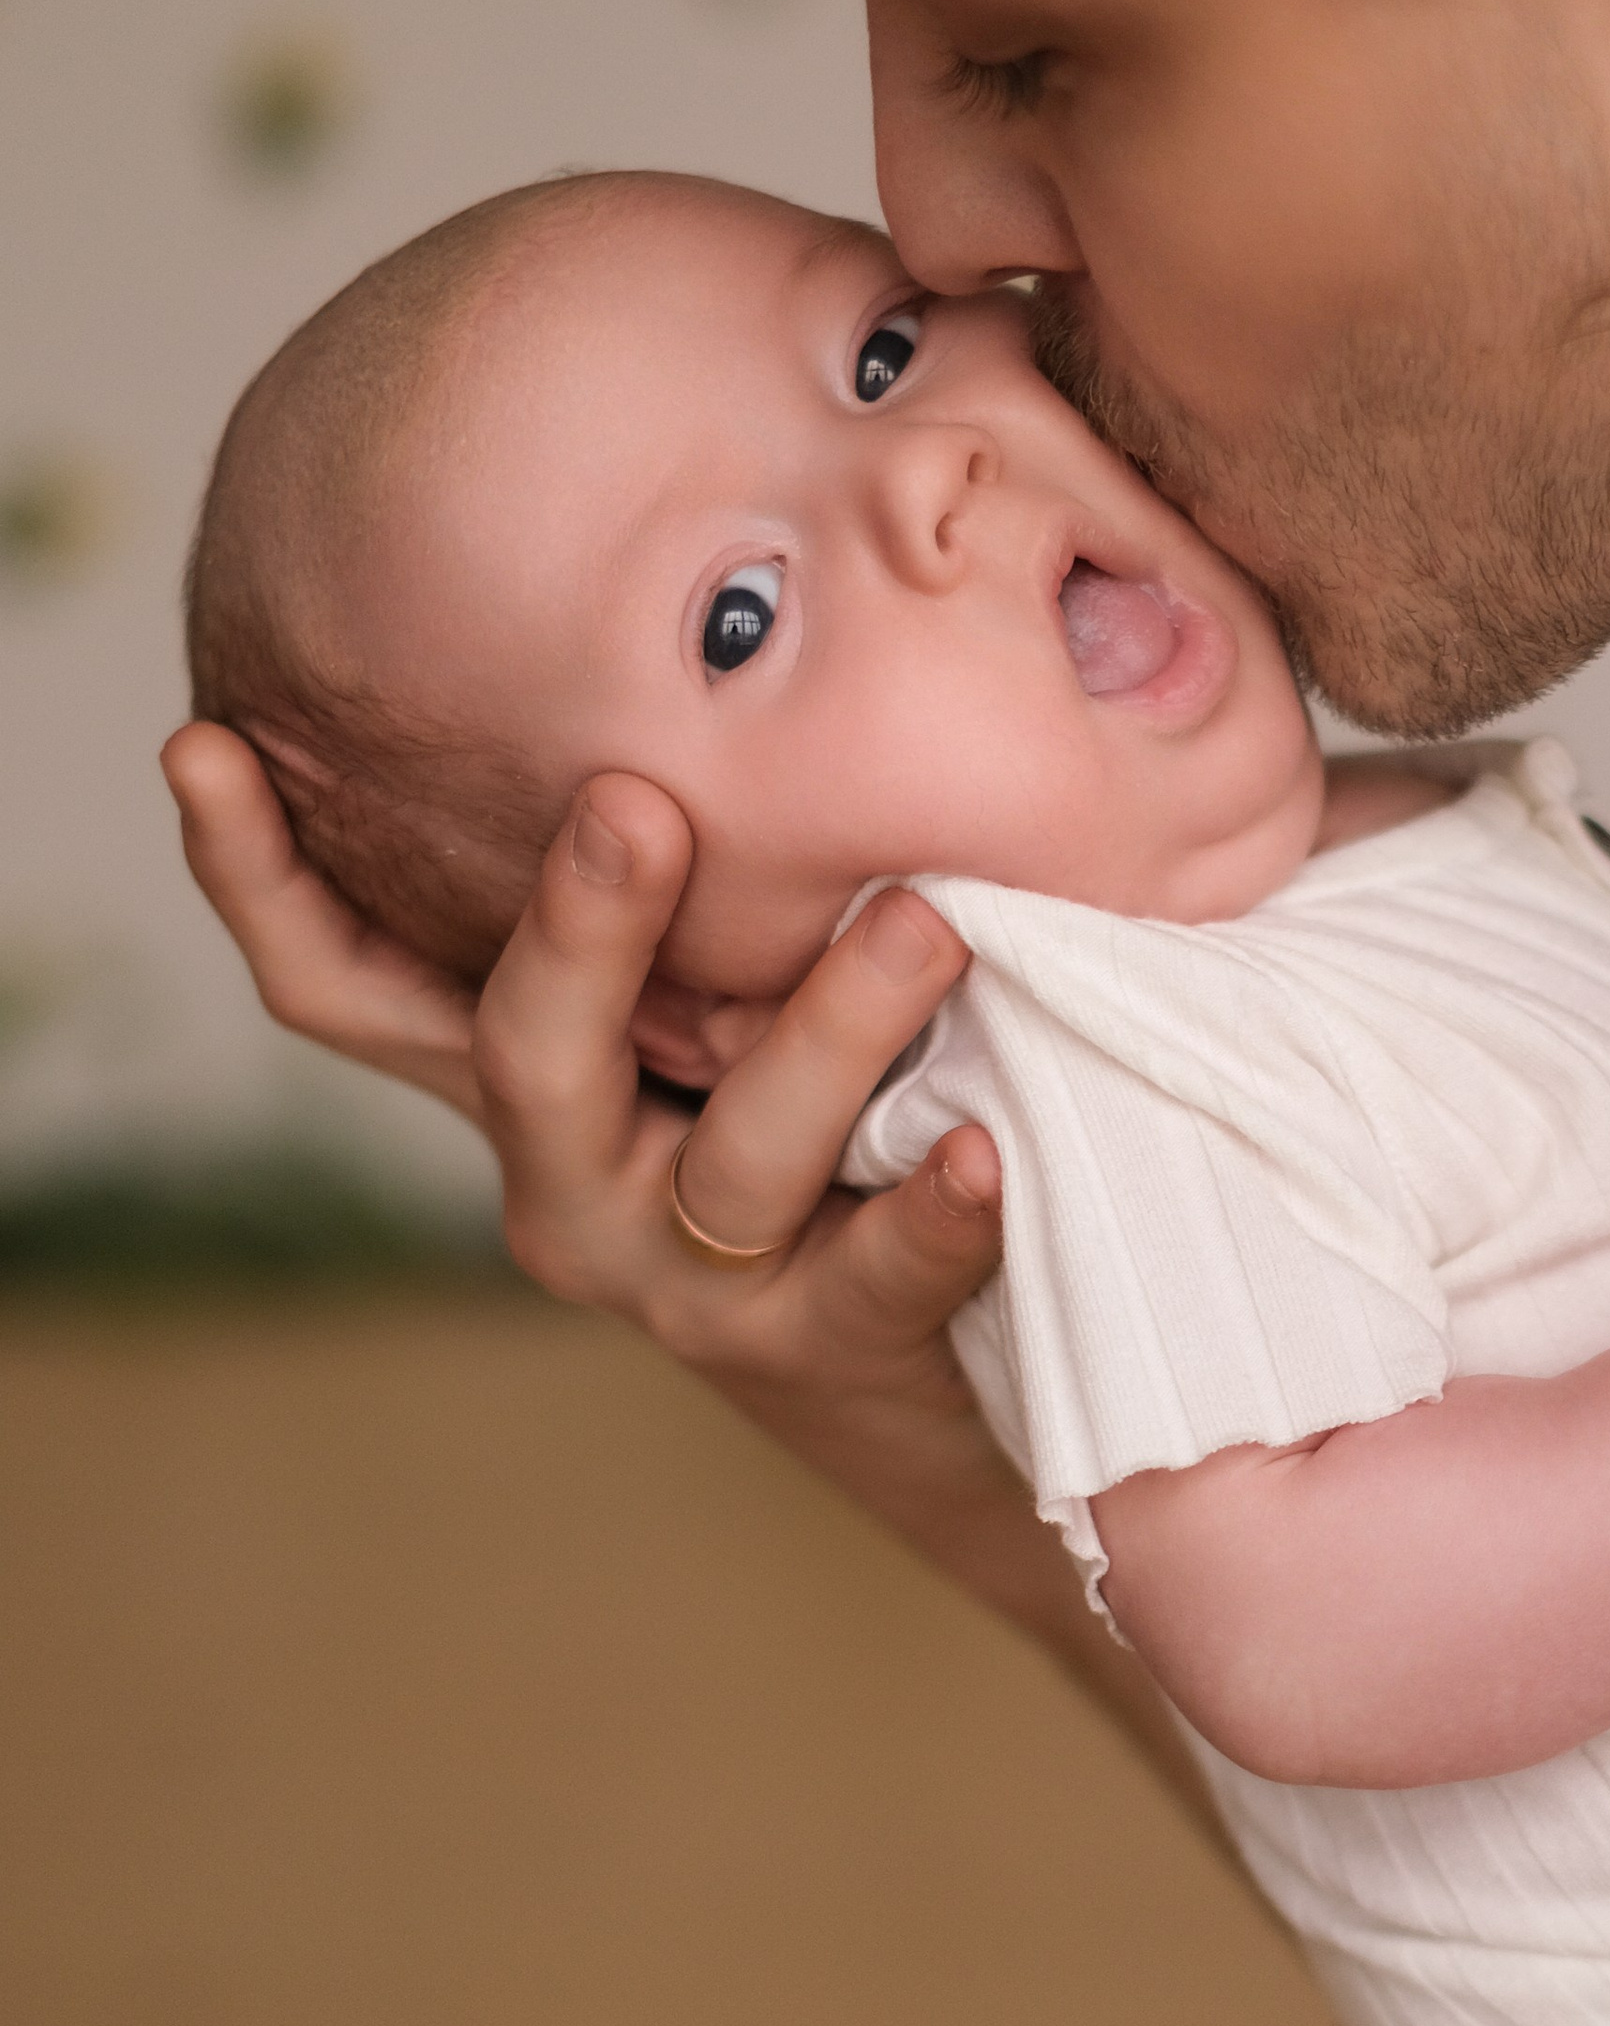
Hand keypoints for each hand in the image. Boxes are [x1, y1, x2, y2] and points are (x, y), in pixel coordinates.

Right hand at [163, 726, 1013, 1550]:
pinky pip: (880, 1273)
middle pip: (530, 1054)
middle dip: (581, 929)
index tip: (207, 744)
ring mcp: (687, 1278)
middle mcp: (570, 1180)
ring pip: (739, 1153)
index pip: (341, 984)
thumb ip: (671, 900)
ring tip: (928, 921)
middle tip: (638, 804)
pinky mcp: (821, 1346)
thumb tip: (689, 664)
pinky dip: (934, 1213)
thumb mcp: (699, 1011)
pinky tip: (986, 1154)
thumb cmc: (795, 1132)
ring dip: (834, 1027)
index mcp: (519, 1083)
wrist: (901, 1362)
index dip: (258, 878)